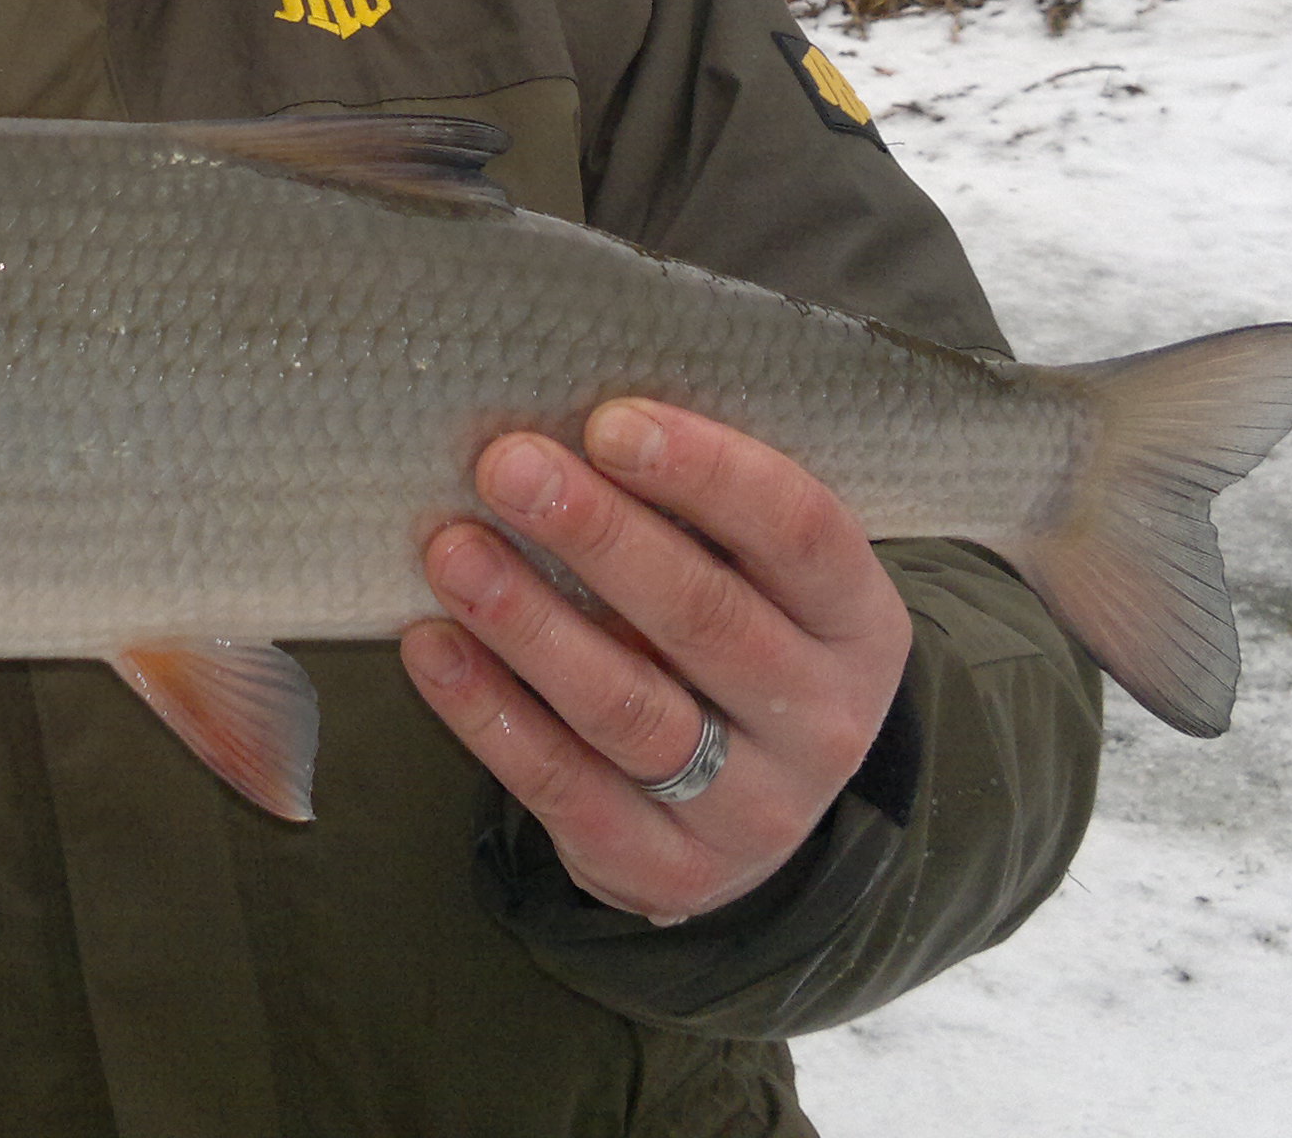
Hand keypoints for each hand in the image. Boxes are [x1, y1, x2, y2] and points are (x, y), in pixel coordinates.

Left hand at [403, 399, 910, 925]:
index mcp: (858, 622)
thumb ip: (697, 516)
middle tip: (508, 467)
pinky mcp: (667, 871)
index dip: (706, 471)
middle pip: (706, 618)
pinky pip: (565, 786)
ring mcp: (751, 808)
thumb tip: (565, 419)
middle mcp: (821, 720)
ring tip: (453, 552)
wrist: (752, 812)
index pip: (800, 531)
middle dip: (599, 534)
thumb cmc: (735, 645)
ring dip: (530, 623)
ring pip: (629, 709)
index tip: (608, 423)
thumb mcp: (759, 581)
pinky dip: (490, 714)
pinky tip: (433, 647)